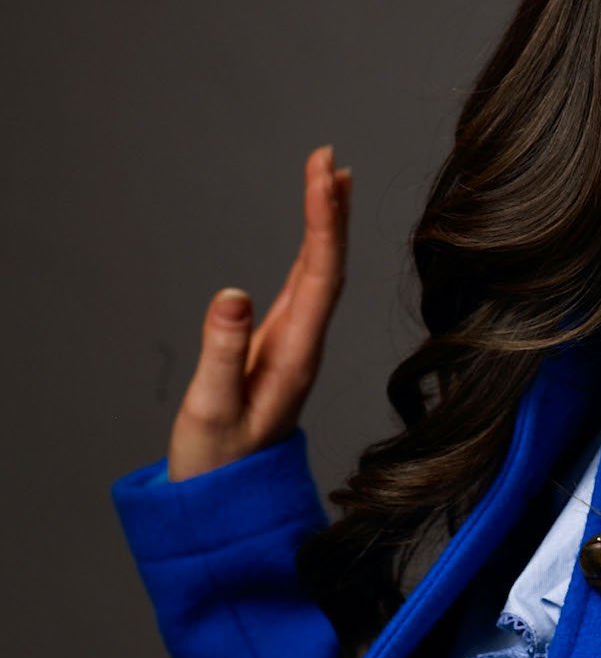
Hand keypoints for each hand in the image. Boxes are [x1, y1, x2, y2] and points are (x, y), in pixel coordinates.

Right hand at [167, 145, 350, 479]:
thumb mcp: (212, 409)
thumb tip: (233, 295)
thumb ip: (223, 354)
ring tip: (330, 177)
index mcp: (297, 352)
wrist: (229, 500)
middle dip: (330, 209)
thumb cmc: (218, 461)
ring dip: (326, 224)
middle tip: (328, 157)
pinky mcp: (282, 346)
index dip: (324, 221)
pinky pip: (305, 287)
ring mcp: (297, 343)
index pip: (320, 273)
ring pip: (320, 272)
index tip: (325, 174)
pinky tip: (316, 232)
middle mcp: (306, 342)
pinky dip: (312, 250)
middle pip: (328, 264)